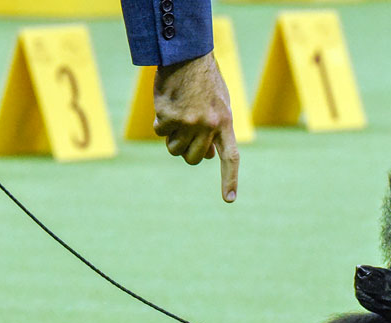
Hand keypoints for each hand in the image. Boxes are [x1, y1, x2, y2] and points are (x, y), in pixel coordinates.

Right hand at [153, 52, 239, 202]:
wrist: (186, 54)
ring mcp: (188, 122)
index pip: (230, 157)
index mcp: (225, 122)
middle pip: (193, 158)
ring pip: (174, 149)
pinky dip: (160, 122)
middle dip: (187, 152)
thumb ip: (215, 130)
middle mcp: (208, 125)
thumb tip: (206, 156)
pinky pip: (160, 132)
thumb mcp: (219, 104)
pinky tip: (167, 104)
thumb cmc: (204, 80)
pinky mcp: (168, 117)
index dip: (230, 179)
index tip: (229, 199)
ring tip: (178, 114)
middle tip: (185, 134)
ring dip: (172, 138)